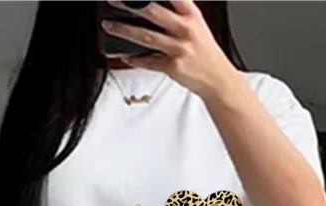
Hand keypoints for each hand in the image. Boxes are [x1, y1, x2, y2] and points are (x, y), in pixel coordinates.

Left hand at [101, 0, 239, 99]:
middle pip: (153, 11)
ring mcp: (179, 48)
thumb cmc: (203, 52)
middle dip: (129, 4)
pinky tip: (123, 54)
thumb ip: (178, 12)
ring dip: (123, 30)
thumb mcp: (196, 24)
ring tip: (108, 25)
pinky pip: (148, 61)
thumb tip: (150, 5)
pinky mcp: (173, 66)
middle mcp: (185, 28)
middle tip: (113, 0)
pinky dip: (133, 58)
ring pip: (146, 36)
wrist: (217, 79)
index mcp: (191, 14)